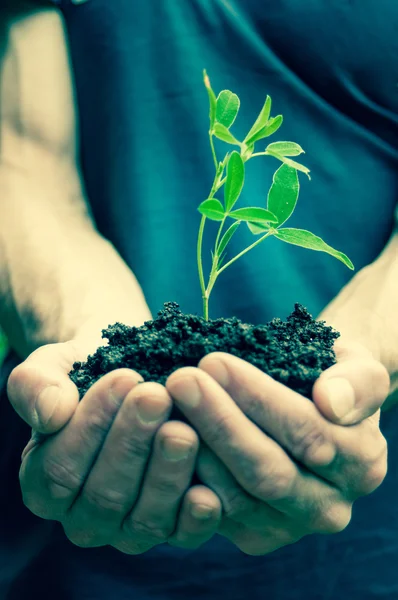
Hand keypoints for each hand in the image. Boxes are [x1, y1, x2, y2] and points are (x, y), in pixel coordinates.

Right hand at [7, 341, 221, 553]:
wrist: (143, 372)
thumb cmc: (94, 369)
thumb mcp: (58, 364)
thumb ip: (36, 384)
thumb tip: (51, 413)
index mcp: (45, 482)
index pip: (59, 470)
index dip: (91, 426)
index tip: (124, 377)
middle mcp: (85, 516)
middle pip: (104, 496)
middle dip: (131, 443)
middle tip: (156, 396)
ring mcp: (129, 529)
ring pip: (143, 519)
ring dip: (165, 474)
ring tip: (183, 428)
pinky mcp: (173, 530)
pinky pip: (182, 536)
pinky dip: (194, 518)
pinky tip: (206, 490)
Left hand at [166, 342, 389, 554]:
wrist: (314, 411)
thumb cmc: (329, 379)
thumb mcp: (357, 366)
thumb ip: (358, 383)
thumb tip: (330, 402)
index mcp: (361, 463)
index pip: (308, 433)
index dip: (257, 398)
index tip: (213, 361)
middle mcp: (329, 508)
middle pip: (267, 472)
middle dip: (217, 422)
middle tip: (180, 379)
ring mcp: (288, 529)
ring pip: (234, 498)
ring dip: (195, 448)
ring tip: (165, 402)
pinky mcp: (253, 536)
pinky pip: (212, 512)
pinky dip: (185, 475)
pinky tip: (164, 433)